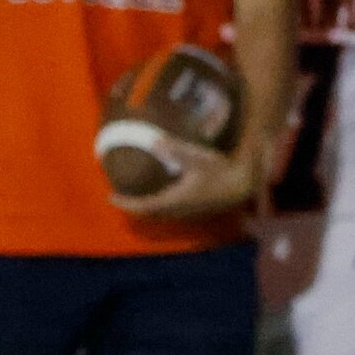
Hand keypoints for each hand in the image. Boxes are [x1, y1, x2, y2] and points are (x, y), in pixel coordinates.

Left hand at [109, 134, 258, 218]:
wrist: (243, 185)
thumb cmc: (220, 171)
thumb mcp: (196, 157)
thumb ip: (174, 149)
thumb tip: (153, 140)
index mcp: (174, 199)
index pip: (144, 206)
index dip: (126, 203)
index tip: (111, 197)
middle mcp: (180, 209)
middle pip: (151, 213)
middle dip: (135, 207)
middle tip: (121, 198)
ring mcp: (191, 211)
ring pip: (163, 214)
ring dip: (149, 208)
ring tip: (140, 197)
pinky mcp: (199, 208)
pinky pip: (173, 211)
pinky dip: (162, 206)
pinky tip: (166, 195)